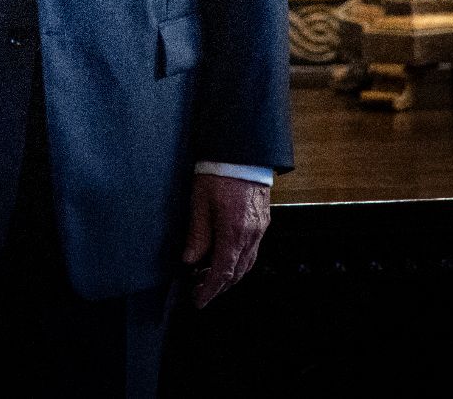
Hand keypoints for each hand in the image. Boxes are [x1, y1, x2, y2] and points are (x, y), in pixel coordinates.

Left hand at [181, 171, 270, 307]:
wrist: (242, 152)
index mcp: (234, 232)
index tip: (198, 300)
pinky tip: (226, 258)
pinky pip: (253, 251)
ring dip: (230, 276)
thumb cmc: (217, 173)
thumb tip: (190, 261)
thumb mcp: (199, 203)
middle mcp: (252, 235)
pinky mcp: (263, 221)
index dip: (209, 290)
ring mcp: (260, 229)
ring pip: (248, 264)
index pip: (223, 272)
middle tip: (199, 290)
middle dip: (219, 286)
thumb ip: (197, 234)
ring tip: (209, 277)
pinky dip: (240, 261)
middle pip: (238, 273)